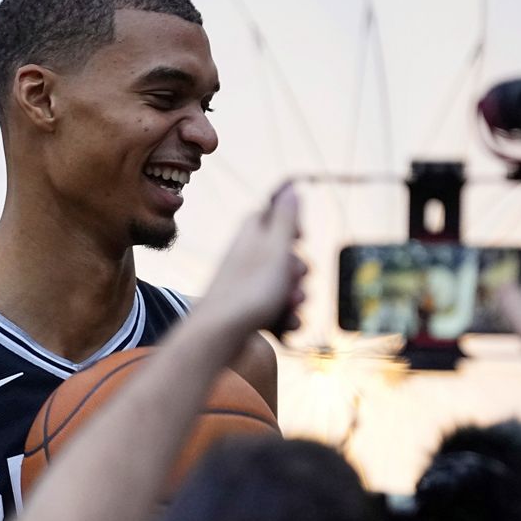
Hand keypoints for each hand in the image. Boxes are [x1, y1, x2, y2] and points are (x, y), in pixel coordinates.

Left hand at [199, 182, 305, 336]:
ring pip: (286, 285)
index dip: (291, 225)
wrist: (220, 334)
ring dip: (296, 297)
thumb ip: (285, 218)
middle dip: (299, 271)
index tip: (300, 237)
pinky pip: (278, 309)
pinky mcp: (250, 310)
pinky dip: (286, 316)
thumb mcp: (275, 248)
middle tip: (292, 280)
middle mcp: (248, 257)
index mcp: (251, 236)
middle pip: (285, 255)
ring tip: (289, 306)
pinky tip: (286, 324)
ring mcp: (248, 285)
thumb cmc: (250, 289)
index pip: (271, 216)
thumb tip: (291, 187)